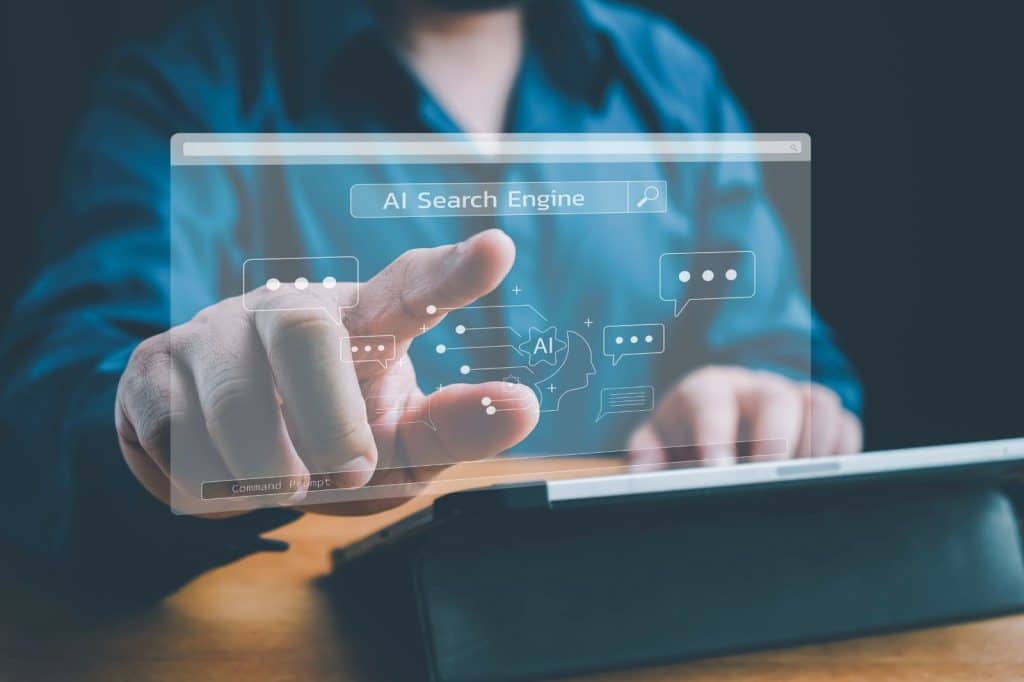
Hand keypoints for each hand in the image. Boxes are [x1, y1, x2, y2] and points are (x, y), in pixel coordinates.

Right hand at [115, 229, 539, 514]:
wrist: (223, 454)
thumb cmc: (330, 437)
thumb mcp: (396, 446)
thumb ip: (452, 429)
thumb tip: (524, 407)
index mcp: (364, 323)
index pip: (409, 287)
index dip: (451, 273)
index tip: (497, 251)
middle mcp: (287, 312)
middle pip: (304, 332)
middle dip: (329, 417)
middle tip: (351, 471)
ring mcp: (215, 333)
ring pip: (232, 398)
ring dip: (265, 468)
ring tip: (283, 482)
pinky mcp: (153, 369)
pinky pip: (175, 435)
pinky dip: (209, 484)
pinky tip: (222, 475)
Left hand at [627, 366, 860, 467]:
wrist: (710, 423)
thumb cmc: (683, 436)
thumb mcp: (654, 442)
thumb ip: (645, 454)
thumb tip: (644, 474)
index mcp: (708, 388)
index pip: (712, 402)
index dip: (716, 436)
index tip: (718, 472)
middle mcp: (754, 387)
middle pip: (776, 398)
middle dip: (777, 441)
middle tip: (769, 483)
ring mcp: (792, 397)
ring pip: (819, 403)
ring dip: (817, 445)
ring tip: (804, 487)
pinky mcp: (821, 415)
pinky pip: (846, 421)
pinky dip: (844, 450)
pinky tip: (831, 482)